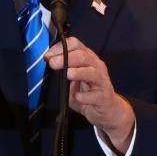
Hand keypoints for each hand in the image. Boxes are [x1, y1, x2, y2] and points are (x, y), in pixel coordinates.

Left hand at [46, 37, 134, 152]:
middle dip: (66, 58)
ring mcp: (102, 82)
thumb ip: (63, 71)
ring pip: (92, 72)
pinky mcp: (104, 98)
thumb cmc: (89, 92)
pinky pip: (95, 95)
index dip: (61, 48)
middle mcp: (96, 67)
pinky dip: (85, 96)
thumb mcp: (74, 79)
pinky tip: (77, 97)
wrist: (108, 111)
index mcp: (88, 59)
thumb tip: (49, 62)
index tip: (48, 56)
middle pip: (83, 56)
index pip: (76, 44)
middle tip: (53, 64)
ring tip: (68, 74)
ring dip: (79, 72)